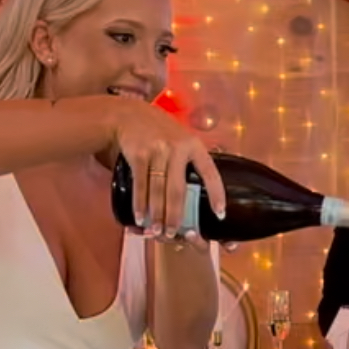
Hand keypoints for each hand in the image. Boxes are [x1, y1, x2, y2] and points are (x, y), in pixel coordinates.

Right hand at [110, 101, 225, 237]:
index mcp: (194, 146)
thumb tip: (200, 194)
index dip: (216, 194)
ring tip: (157, 231)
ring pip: (159, 190)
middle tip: (173, 234)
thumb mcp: (181, 139)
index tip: (220, 214)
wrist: (128, 114)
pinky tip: (141, 218)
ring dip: (157, 214)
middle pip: (178, 189)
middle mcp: (178, 148)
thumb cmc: (159, 132)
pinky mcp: (139, 154)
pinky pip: (141, 184)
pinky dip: (140, 204)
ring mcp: (157, 150)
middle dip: (176, 215)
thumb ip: (190, 161)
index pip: (210, 173)